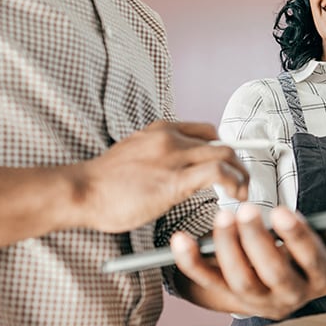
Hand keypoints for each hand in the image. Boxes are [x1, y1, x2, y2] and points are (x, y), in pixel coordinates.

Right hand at [67, 121, 247, 233]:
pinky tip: (232, 196)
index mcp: (160, 129)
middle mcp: (170, 137)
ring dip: (241, 175)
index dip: (223, 149)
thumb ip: (158, 155)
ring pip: (225, 154)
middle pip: (221, 142)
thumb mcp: (135, 154)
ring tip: (242, 193)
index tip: (229, 167)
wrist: (82, 191)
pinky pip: (217, 173)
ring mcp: (173, 156)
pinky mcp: (174, 180)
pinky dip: (233, 183)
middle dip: (238, 163)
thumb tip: (180, 169)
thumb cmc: (104, 182)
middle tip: (242, 183)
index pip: (206, 130)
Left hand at [170, 203, 325, 319]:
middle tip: (243, 210)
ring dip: (227, 248)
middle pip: (272, 271)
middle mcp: (289, 295)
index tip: (281, 210)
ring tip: (221, 217)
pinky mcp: (227, 297)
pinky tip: (179, 240)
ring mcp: (256, 299)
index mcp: (318, 278)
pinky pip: (206, 281)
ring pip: (239, 279)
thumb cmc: (308, 254)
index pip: (310, 258)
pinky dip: (190, 262)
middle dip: (256, 241)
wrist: (280, 282)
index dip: (296, 236)